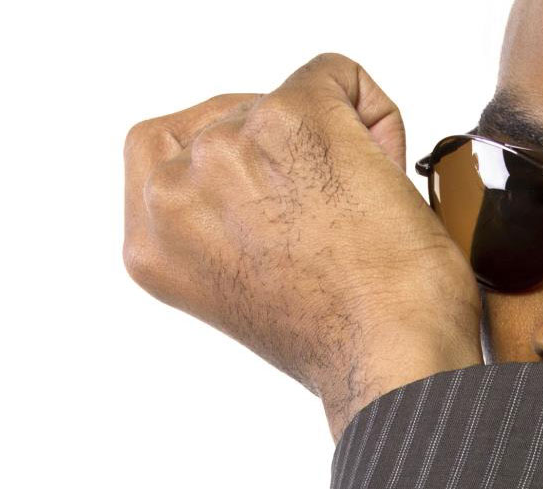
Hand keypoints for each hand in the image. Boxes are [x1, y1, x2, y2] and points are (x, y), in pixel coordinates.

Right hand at [123, 53, 482, 441]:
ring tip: (357, 205)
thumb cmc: (343, 343)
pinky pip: (337, 76)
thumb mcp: (245, 293)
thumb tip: (265, 182)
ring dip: (329, 140)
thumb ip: (223, 229)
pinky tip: (385, 177)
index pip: (172, 153)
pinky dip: (373, 116)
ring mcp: (228, 147)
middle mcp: (173, 187)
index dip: (242, 176)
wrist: (390, 358)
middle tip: (331, 217)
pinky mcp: (294, 118)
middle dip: (286, 158)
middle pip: (229, 120)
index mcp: (152, 237)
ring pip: (284, 98)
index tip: (283, 218)